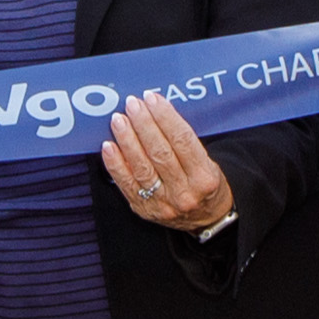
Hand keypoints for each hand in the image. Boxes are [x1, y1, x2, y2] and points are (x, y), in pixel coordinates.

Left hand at [97, 90, 238, 236]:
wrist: (206, 218)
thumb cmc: (205, 184)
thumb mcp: (208, 163)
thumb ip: (185, 142)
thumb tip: (156, 112)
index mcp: (204, 178)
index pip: (183, 141)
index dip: (165, 117)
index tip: (153, 99)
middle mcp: (184, 192)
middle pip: (160, 152)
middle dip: (144, 124)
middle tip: (133, 105)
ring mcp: (163, 203)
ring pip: (142, 166)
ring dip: (127, 139)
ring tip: (119, 120)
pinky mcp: (144, 209)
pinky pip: (125, 183)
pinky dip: (115, 163)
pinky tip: (109, 146)